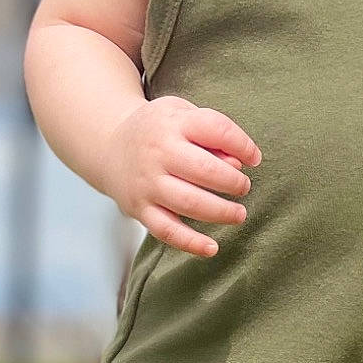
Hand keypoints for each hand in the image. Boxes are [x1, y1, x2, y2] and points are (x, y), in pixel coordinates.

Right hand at [103, 96, 261, 257]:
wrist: (108, 146)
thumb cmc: (158, 130)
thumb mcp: (182, 114)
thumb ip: (212, 133)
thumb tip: (238, 164)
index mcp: (173, 123)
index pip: (215, 129)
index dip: (242, 145)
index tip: (254, 158)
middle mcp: (158, 153)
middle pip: (204, 170)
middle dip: (233, 182)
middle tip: (243, 187)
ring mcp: (147, 183)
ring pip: (189, 203)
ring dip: (221, 212)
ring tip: (238, 213)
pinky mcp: (139, 209)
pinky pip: (166, 230)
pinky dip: (191, 243)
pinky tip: (212, 248)